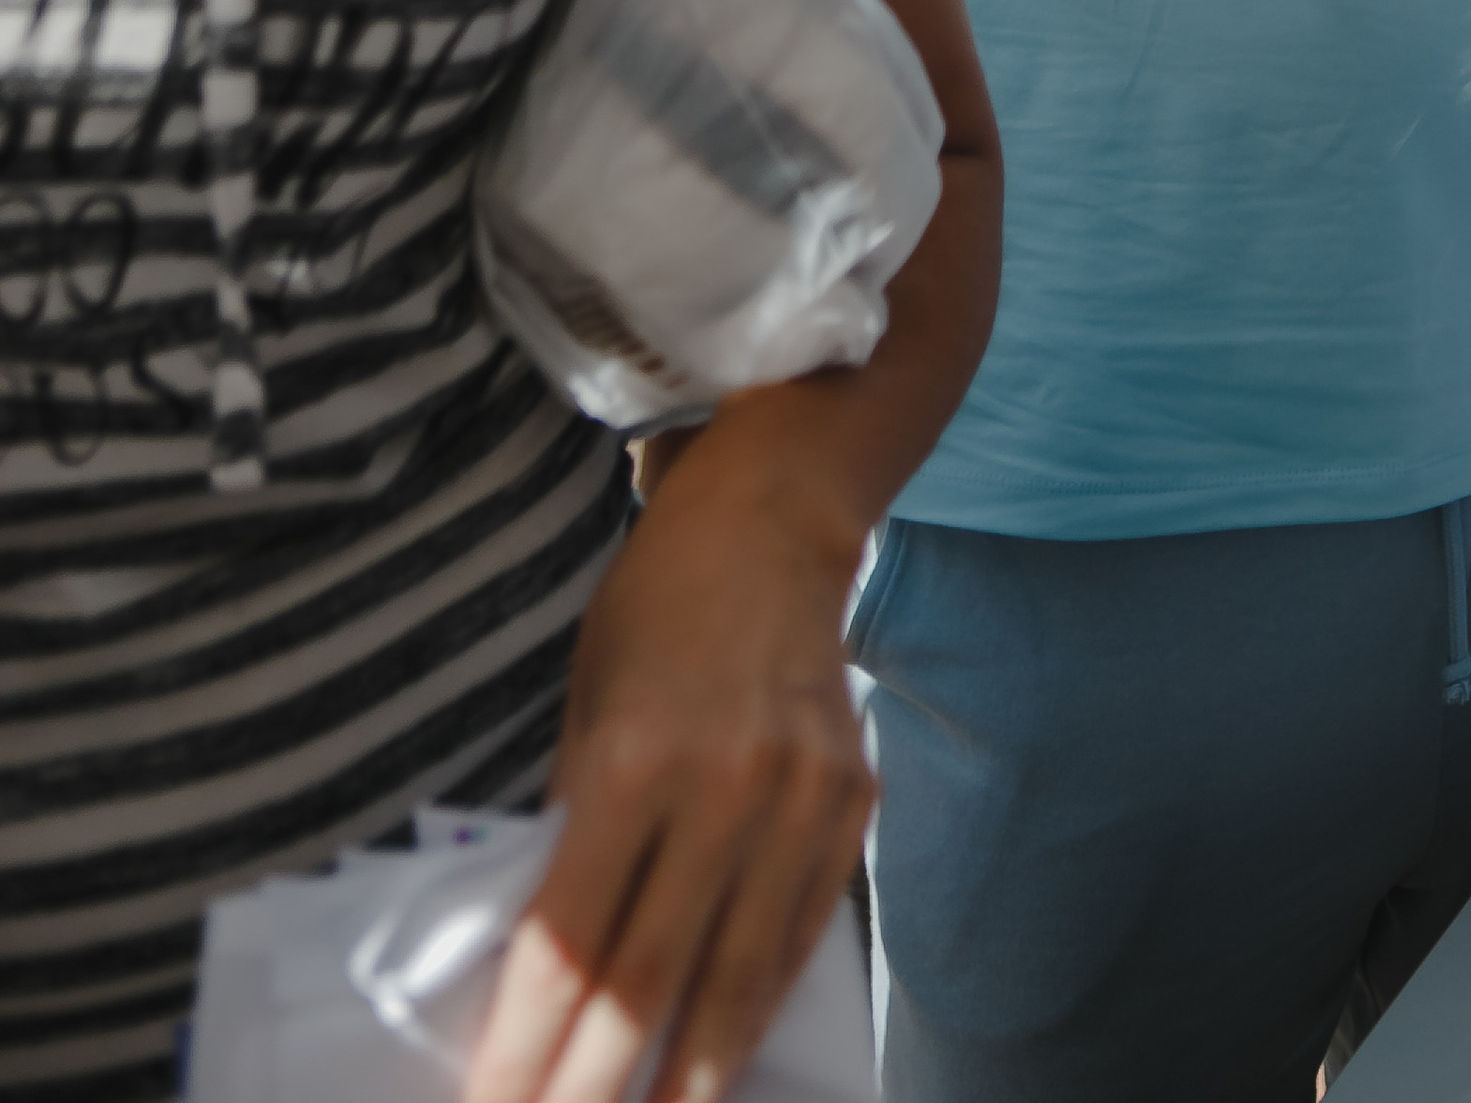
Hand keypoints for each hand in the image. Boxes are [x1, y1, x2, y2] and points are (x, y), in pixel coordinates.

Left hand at [462, 399, 873, 1102]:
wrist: (776, 517)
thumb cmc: (654, 611)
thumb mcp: (587, 706)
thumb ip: (577, 830)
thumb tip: (553, 969)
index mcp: (635, 756)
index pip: (569, 942)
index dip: (526, 1045)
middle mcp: (726, 783)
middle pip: (650, 983)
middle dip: (593, 1091)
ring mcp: (801, 797)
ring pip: (740, 980)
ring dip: (691, 1082)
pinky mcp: (852, 801)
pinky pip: (800, 933)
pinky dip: (760, 1007)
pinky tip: (726, 1064)